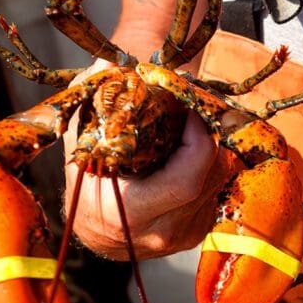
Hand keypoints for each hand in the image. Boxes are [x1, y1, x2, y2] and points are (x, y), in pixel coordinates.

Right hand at [62, 61, 234, 259]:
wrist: (100, 228)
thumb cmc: (89, 182)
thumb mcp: (82, 145)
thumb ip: (96, 107)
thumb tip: (113, 66)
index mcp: (132, 215)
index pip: (187, 178)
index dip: (198, 139)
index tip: (190, 107)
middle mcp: (165, 231)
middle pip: (210, 175)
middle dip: (207, 136)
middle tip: (193, 108)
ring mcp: (188, 235)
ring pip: (220, 181)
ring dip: (212, 148)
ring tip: (190, 127)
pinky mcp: (203, 230)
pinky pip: (220, 189)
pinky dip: (213, 164)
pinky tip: (193, 151)